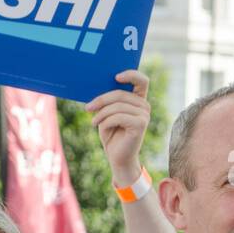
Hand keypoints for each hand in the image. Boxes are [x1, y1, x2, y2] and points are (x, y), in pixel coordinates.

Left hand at [86, 70, 151, 187]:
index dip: (130, 74)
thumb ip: (109, 100)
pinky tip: (98, 126)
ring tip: (94, 121)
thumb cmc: (112, 134)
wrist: (117, 158)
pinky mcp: (141, 124)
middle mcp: (144, 106)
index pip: (141, 80)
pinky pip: (117, 116)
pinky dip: (105, 121)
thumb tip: (98, 84)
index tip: (115, 77)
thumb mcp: (107, 113)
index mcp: (138, 100)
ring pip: (117, 106)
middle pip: (121, 93)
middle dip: (101, 100)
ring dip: (101, 114)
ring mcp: (145, 115)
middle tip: (88, 108)